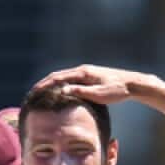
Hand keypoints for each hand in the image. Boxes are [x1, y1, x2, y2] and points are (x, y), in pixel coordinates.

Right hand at [33, 64, 155, 104]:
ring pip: (64, 77)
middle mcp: (83, 70)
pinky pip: (71, 80)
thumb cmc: (117, 90)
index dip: (44, 85)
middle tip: (31, 94)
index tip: (33, 92)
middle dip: (43, 84)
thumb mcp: (99, 94)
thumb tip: (63, 91)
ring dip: (51, 84)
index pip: (58, 78)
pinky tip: (58, 93)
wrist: (133, 84)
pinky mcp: (90, 77)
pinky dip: (60, 85)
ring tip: (40, 93)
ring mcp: (86, 73)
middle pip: (57, 76)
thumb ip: (81, 92)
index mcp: (83, 73)